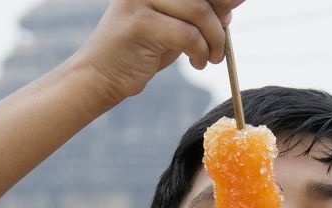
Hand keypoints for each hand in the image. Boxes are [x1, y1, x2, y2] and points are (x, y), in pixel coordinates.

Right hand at [73, 0, 244, 103]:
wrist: (101, 76)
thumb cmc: (141, 50)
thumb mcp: (177, 26)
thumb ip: (203, 11)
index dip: (222, 0)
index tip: (230, 15)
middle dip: (221, 20)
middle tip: (220, 48)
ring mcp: (141, 0)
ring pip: (199, 11)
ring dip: (213, 40)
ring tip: (210, 58)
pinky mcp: (140, 24)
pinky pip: (187, 34)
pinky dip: (200, 52)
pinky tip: (196, 63)